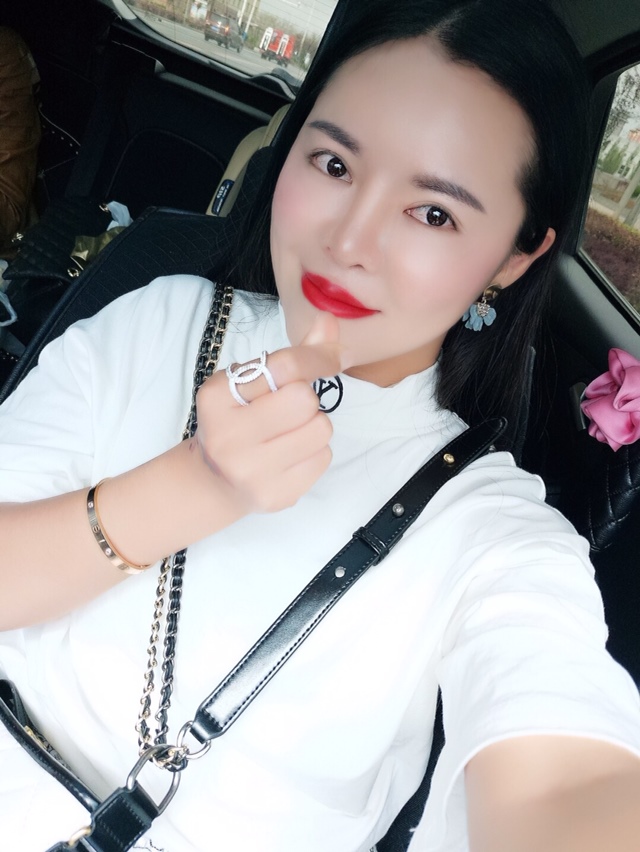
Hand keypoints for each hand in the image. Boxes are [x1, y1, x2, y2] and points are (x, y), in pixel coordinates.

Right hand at [195, 312, 347, 513]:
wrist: (213, 480)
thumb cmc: (237, 420)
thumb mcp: (250, 381)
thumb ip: (292, 353)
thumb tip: (328, 322)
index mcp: (217, 397)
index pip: (284, 366)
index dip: (319, 356)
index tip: (337, 355)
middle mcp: (228, 436)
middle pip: (305, 400)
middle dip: (307, 400)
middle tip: (289, 409)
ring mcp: (251, 471)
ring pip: (321, 430)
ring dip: (314, 425)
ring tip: (289, 432)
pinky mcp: (275, 496)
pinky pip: (323, 459)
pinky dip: (315, 451)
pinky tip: (290, 454)